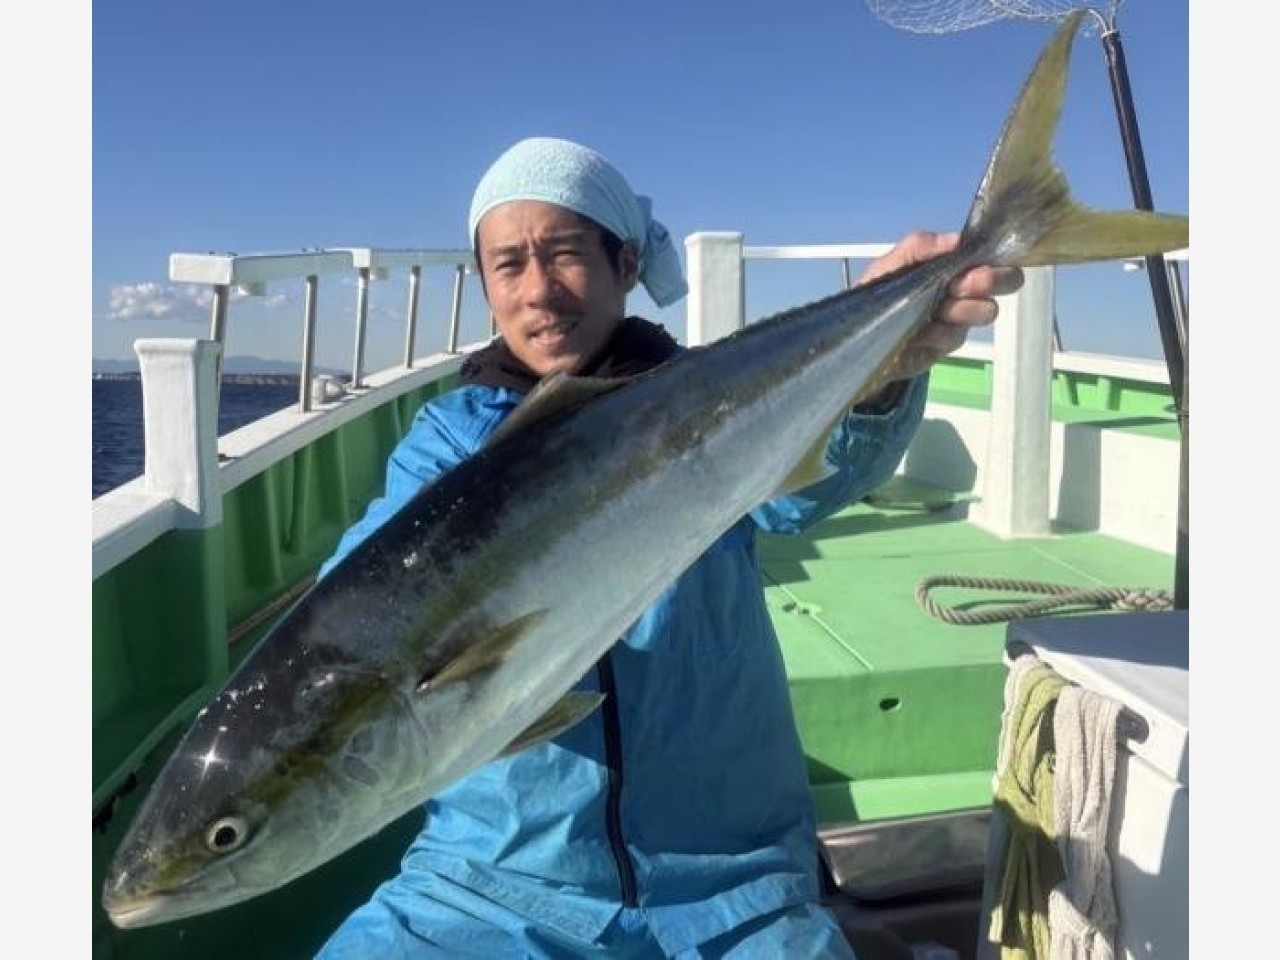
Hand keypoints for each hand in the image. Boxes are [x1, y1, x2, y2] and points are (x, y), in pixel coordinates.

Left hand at [858, 231, 1023, 384]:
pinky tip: (918, 334)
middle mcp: (965, 289)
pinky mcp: (948, 343)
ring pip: (987, 310)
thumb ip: (919, 246)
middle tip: (958, 287)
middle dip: (988, 281)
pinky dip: (938, 333)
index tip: (970, 266)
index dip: (994, 260)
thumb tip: (956, 240)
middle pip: (1007, 281)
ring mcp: (959, 318)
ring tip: (934, 312)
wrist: (857, 334)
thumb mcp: (891, 263)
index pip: (995, 256)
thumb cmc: (877, 292)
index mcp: (955, 264)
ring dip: (961, 309)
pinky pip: (957, 336)